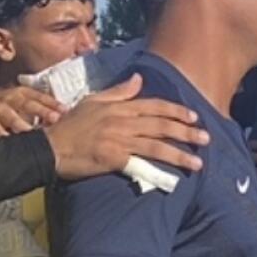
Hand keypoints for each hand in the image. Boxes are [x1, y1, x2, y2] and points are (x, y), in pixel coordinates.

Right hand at [0, 86, 65, 145]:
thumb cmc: (7, 109)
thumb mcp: (22, 104)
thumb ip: (40, 109)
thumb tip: (63, 116)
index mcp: (21, 93)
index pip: (39, 96)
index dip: (52, 102)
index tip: (65, 110)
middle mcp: (9, 98)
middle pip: (27, 104)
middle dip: (42, 111)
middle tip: (55, 119)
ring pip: (11, 117)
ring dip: (22, 125)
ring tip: (31, 132)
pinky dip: (2, 134)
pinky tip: (10, 139)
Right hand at [45, 74, 209, 179]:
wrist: (50, 147)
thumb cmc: (71, 125)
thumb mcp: (93, 101)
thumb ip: (119, 91)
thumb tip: (139, 79)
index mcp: (119, 107)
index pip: (154, 106)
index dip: (176, 111)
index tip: (194, 116)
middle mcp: (122, 121)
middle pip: (161, 125)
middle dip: (187, 132)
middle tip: (206, 138)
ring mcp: (119, 140)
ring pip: (157, 145)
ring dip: (180, 154)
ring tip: (198, 162)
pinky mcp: (114, 158)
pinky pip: (141, 164)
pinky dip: (158, 170)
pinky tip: (174, 177)